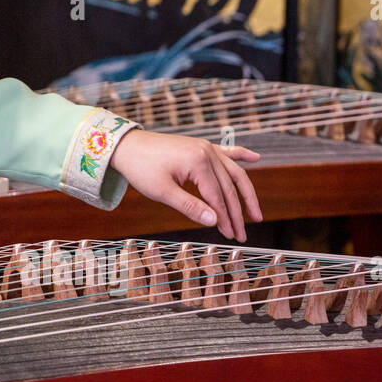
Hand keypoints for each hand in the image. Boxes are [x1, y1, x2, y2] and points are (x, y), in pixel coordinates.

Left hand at [108, 129, 262, 242]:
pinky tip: (255, 158)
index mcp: (198, 162)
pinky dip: (241, 155)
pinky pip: (226, 151)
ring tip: (255, 213)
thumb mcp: (162, 191)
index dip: (225, 219)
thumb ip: (189, 206)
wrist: (126, 145)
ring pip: (232, 172)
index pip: (218, 197)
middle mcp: (207, 152)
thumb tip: (215, 222)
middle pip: (228, 187)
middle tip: (241, 235)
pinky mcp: (200, 146)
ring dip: (245, 193)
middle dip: (236, 213)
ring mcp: (205, 147)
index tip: (231, 237)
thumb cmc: (140, 168)